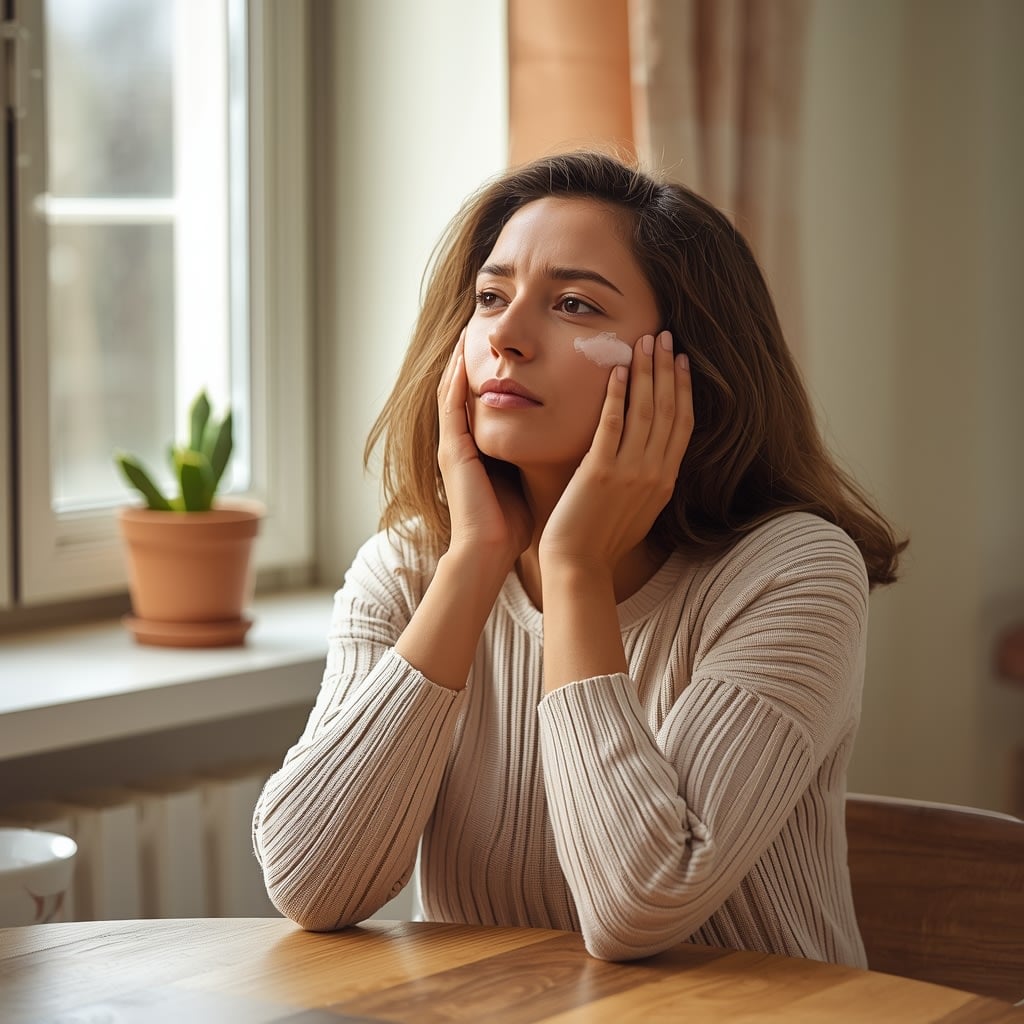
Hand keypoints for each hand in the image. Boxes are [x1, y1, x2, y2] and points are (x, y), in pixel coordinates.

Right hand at [437, 331, 532, 567]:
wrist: (489, 551)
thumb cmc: (512, 522)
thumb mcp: (524, 476)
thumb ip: (531, 453)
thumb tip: (560, 433)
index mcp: (478, 448)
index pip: (483, 399)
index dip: (491, 372)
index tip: (506, 345)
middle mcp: (460, 442)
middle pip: (463, 389)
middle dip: (470, 358)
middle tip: (478, 324)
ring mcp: (452, 445)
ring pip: (452, 391)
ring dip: (459, 360)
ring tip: (467, 330)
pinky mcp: (451, 451)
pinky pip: (450, 407)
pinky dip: (454, 380)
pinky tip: (462, 357)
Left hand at [539, 330, 692, 573]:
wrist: (580, 565)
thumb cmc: (603, 540)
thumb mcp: (639, 509)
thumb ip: (648, 480)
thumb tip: (652, 455)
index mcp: (665, 481)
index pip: (682, 424)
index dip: (683, 389)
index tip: (682, 360)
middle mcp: (654, 473)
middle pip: (668, 410)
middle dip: (668, 369)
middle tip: (666, 336)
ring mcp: (629, 472)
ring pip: (645, 411)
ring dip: (646, 372)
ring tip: (645, 341)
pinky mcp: (600, 472)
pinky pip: (613, 425)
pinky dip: (618, 396)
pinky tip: (618, 371)